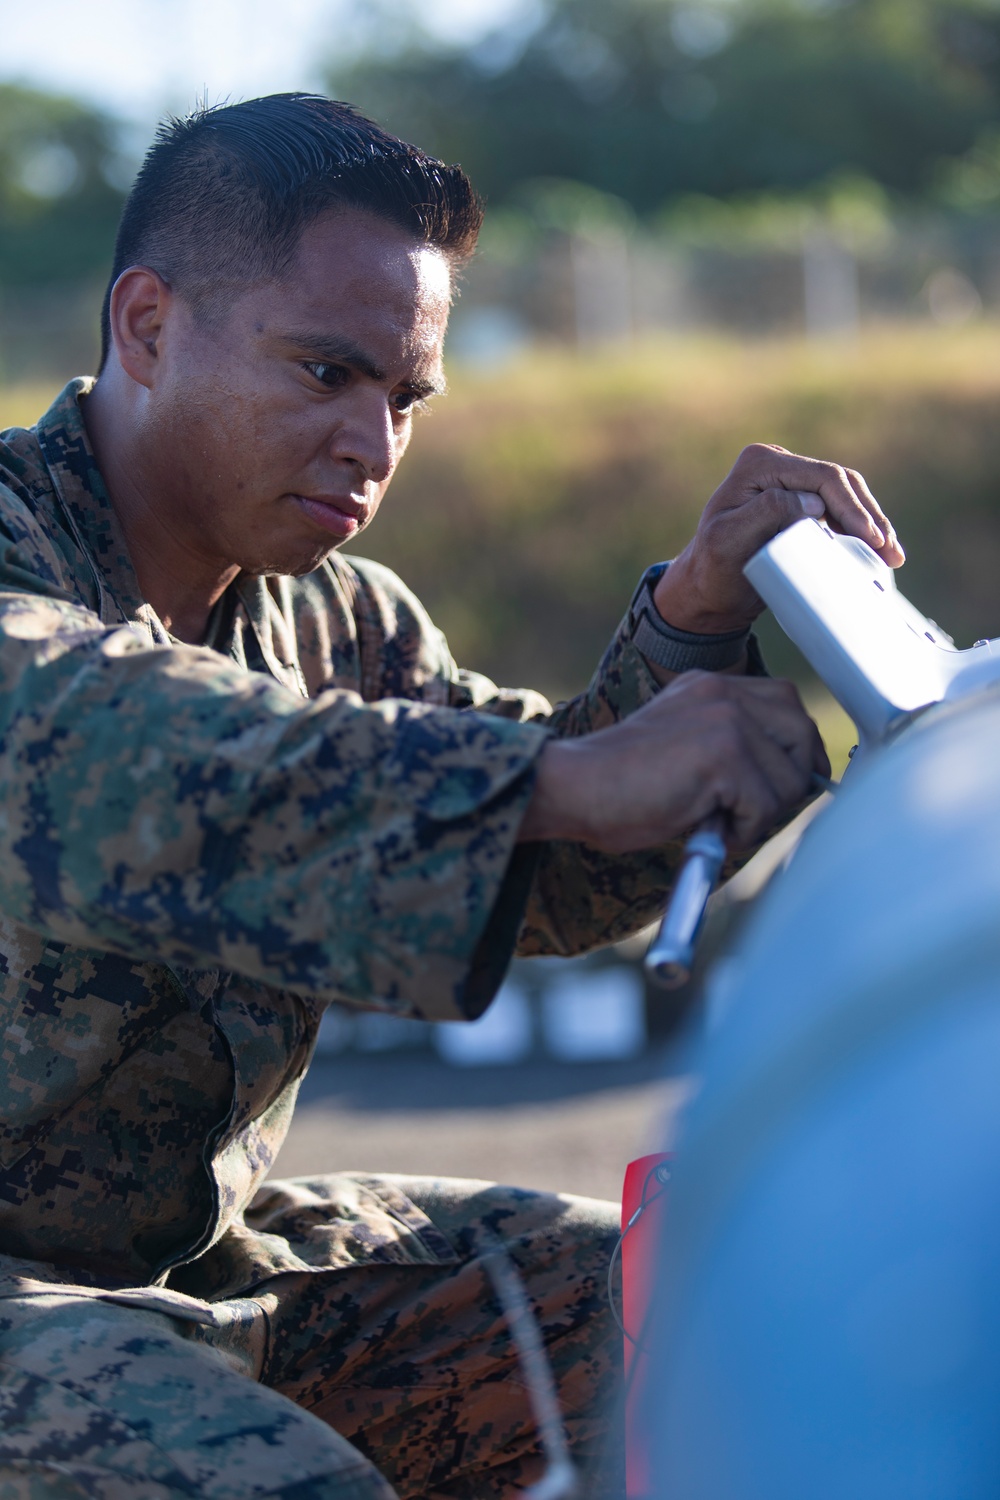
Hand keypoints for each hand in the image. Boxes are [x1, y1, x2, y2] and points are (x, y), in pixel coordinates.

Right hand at [518, 671, 829, 853]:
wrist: (573, 789)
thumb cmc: (620, 788)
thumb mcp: (685, 751)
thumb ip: (731, 747)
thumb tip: (794, 780)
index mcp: (710, 686)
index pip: (785, 705)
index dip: (792, 751)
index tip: (778, 787)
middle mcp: (722, 691)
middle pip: (801, 732)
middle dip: (792, 780)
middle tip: (753, 813)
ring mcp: (725, 718)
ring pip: (791, 776)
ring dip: (764, 812)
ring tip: (719, 821)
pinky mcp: (724, 753)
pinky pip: (766, 804)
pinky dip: (744, 830)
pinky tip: (705, 826)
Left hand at [652, 443, 904, 634]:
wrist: (708, 589)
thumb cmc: (714, 569)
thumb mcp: (728, 542)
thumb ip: (766, 513)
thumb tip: (812, 500)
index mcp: (759, 464)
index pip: (821, 478)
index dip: (853, 508)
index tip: (873, 541)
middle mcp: (776, 462)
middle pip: (840, 482)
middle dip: (870, 517)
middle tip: (892, 555)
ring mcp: (790, 479)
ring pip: (847, 493)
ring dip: (873, 523)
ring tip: (893, 557)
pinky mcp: (801, 498)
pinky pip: (841, 506)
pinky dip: (862, 527)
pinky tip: (879, 550)